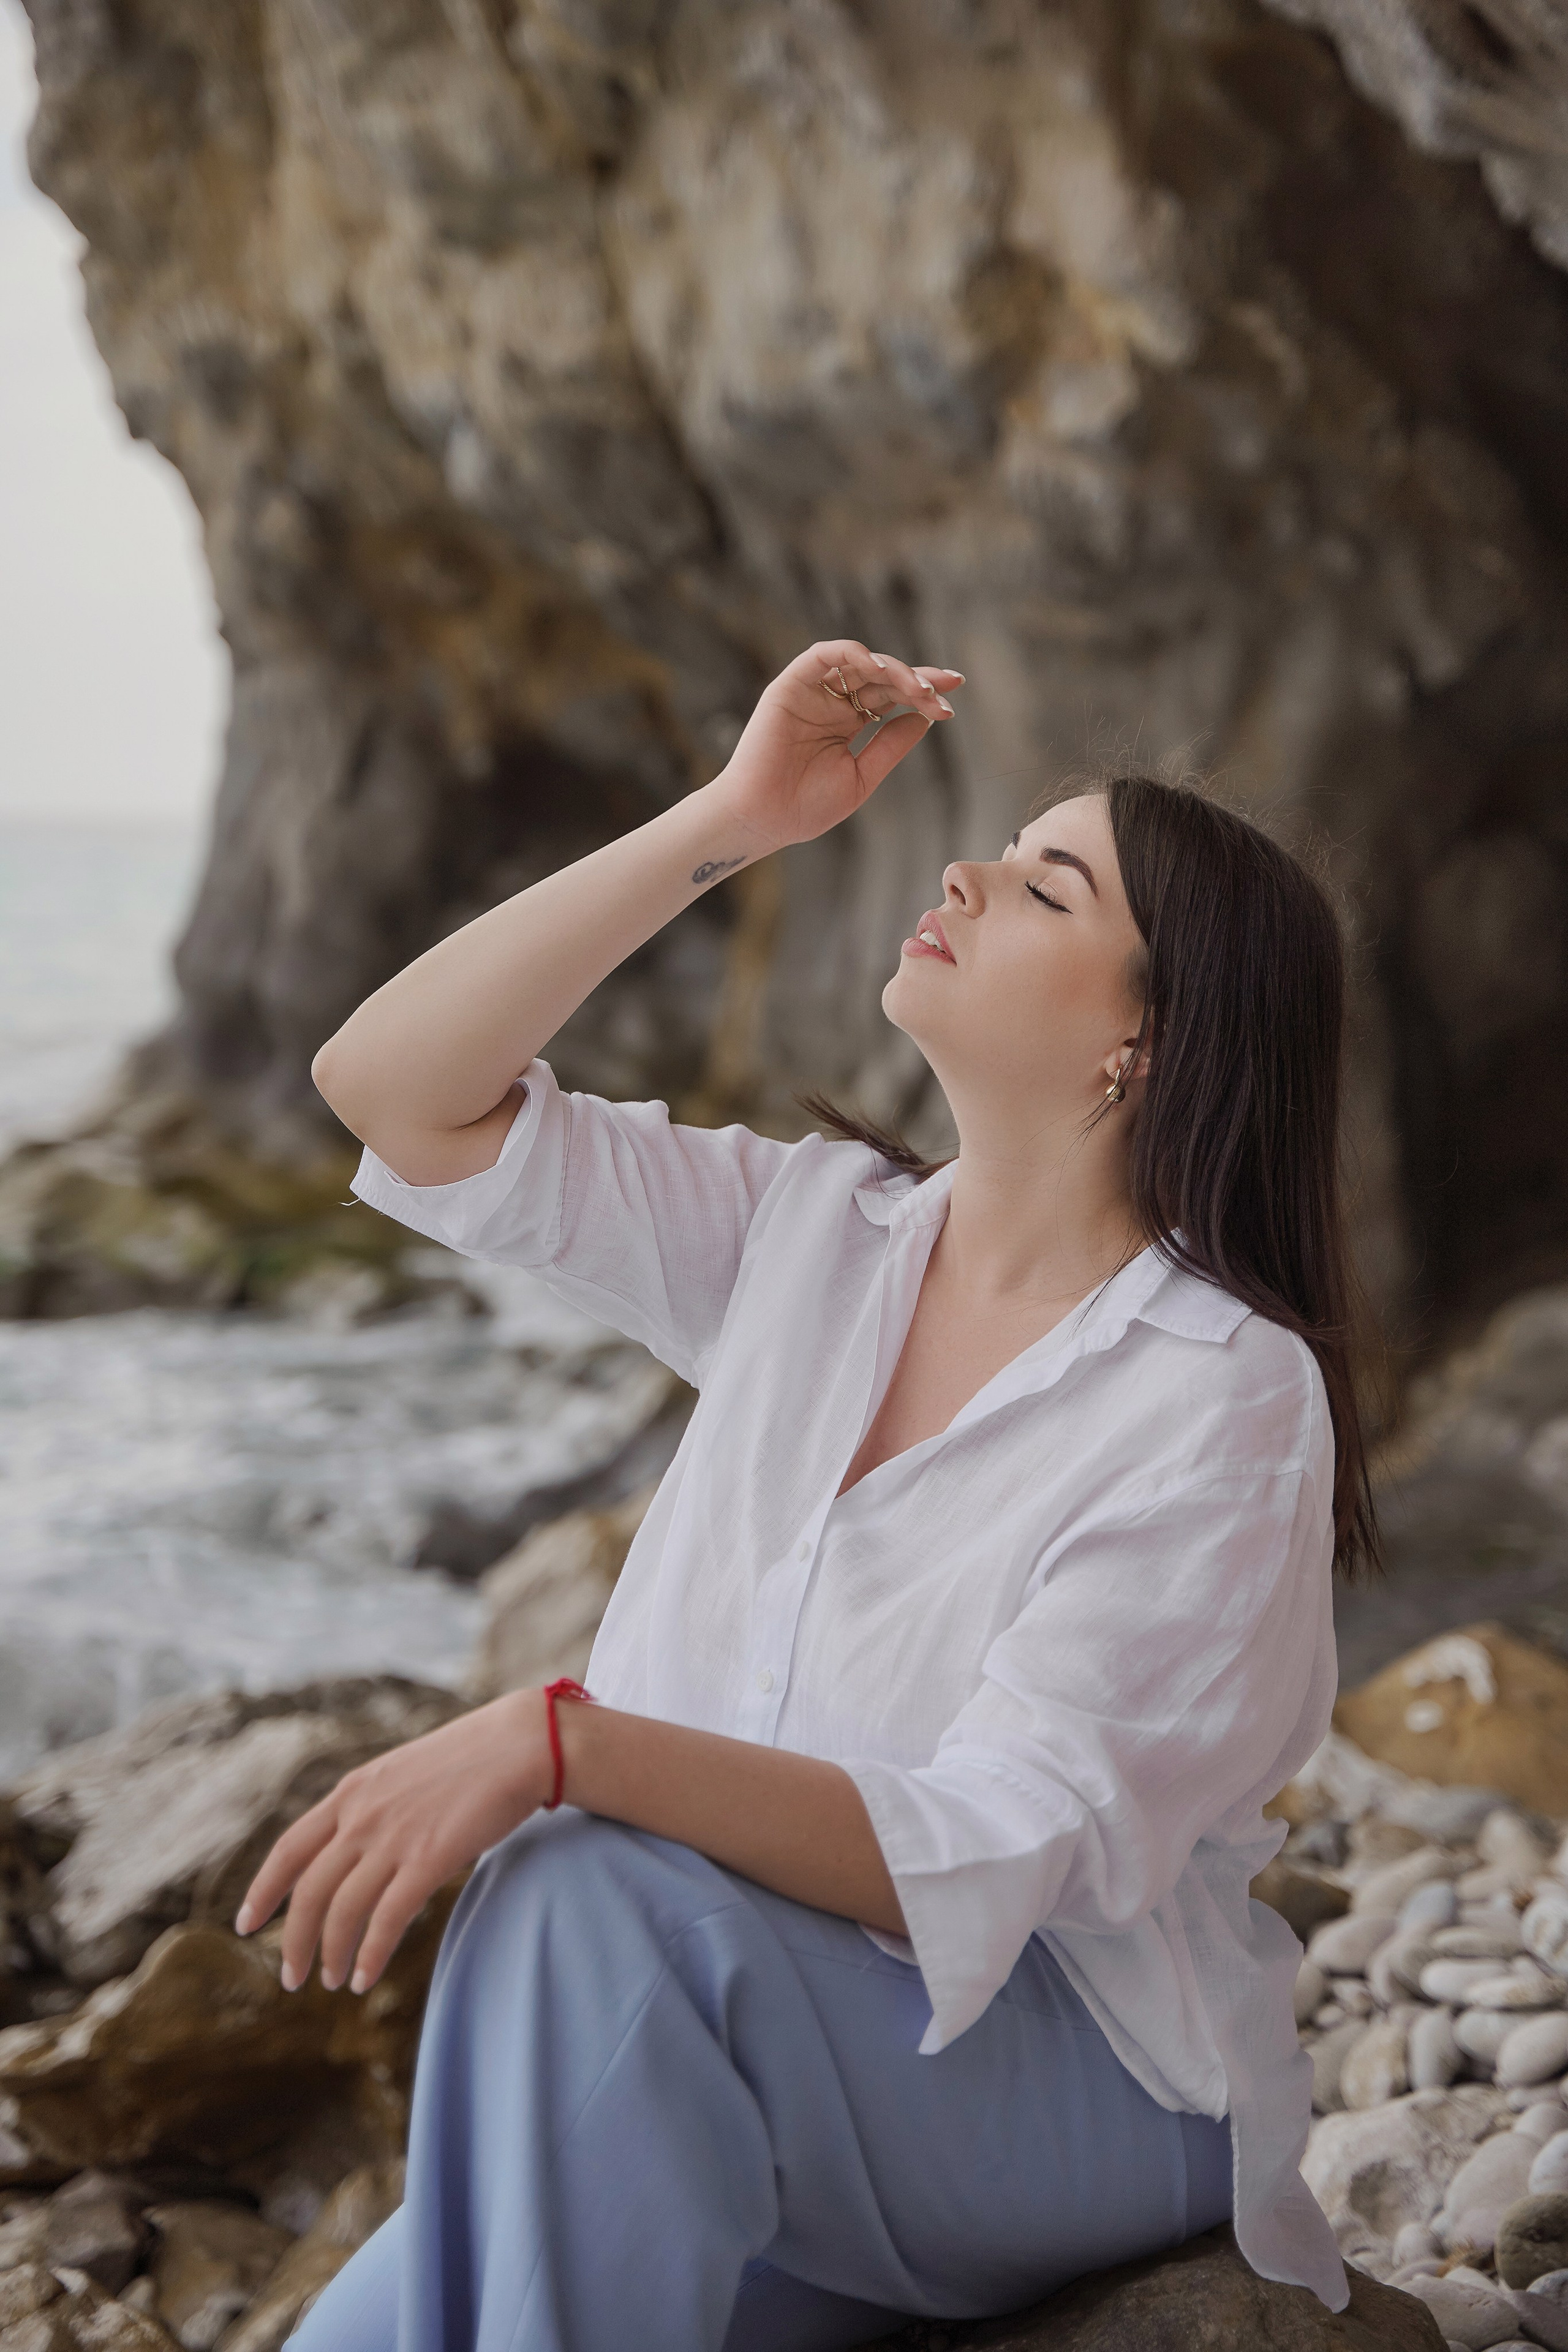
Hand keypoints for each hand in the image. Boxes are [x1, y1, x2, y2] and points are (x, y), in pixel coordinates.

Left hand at [233, 1690, 549, 1993]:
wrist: (520, 1744)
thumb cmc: (470, 1758)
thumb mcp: (401, 1773)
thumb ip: (373, 1807)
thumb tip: (358, 1848)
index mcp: (352, 1792)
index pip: (289, 1849)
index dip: (264, 1890)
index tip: (246, 1924)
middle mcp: (362, 1816)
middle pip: (310, 1892)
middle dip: (295, 1941)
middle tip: (292, 1978)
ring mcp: (393, 1838)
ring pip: (343, 1912)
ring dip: (332, 1955)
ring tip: (334, 1982)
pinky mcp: (429, 1859)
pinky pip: (386, 1920)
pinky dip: (370, 1955)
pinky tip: (365, 1977)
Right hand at [713, 640, 964, 855]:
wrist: (763, 820)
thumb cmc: (805, 808)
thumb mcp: (863, 776)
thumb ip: (891, 745)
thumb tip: (925, 717)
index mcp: (848, 724)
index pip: (892, 698)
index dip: (923, 695)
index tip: (952, 702)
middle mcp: (832, 703)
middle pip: (883, 679)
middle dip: (918, 680)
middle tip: (945, 689)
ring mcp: (812, 692)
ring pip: (859, 664)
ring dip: (893, 668)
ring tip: (920, 687)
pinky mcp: (790, 685)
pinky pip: (823, 656)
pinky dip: (853, 654)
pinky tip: (880, 668)